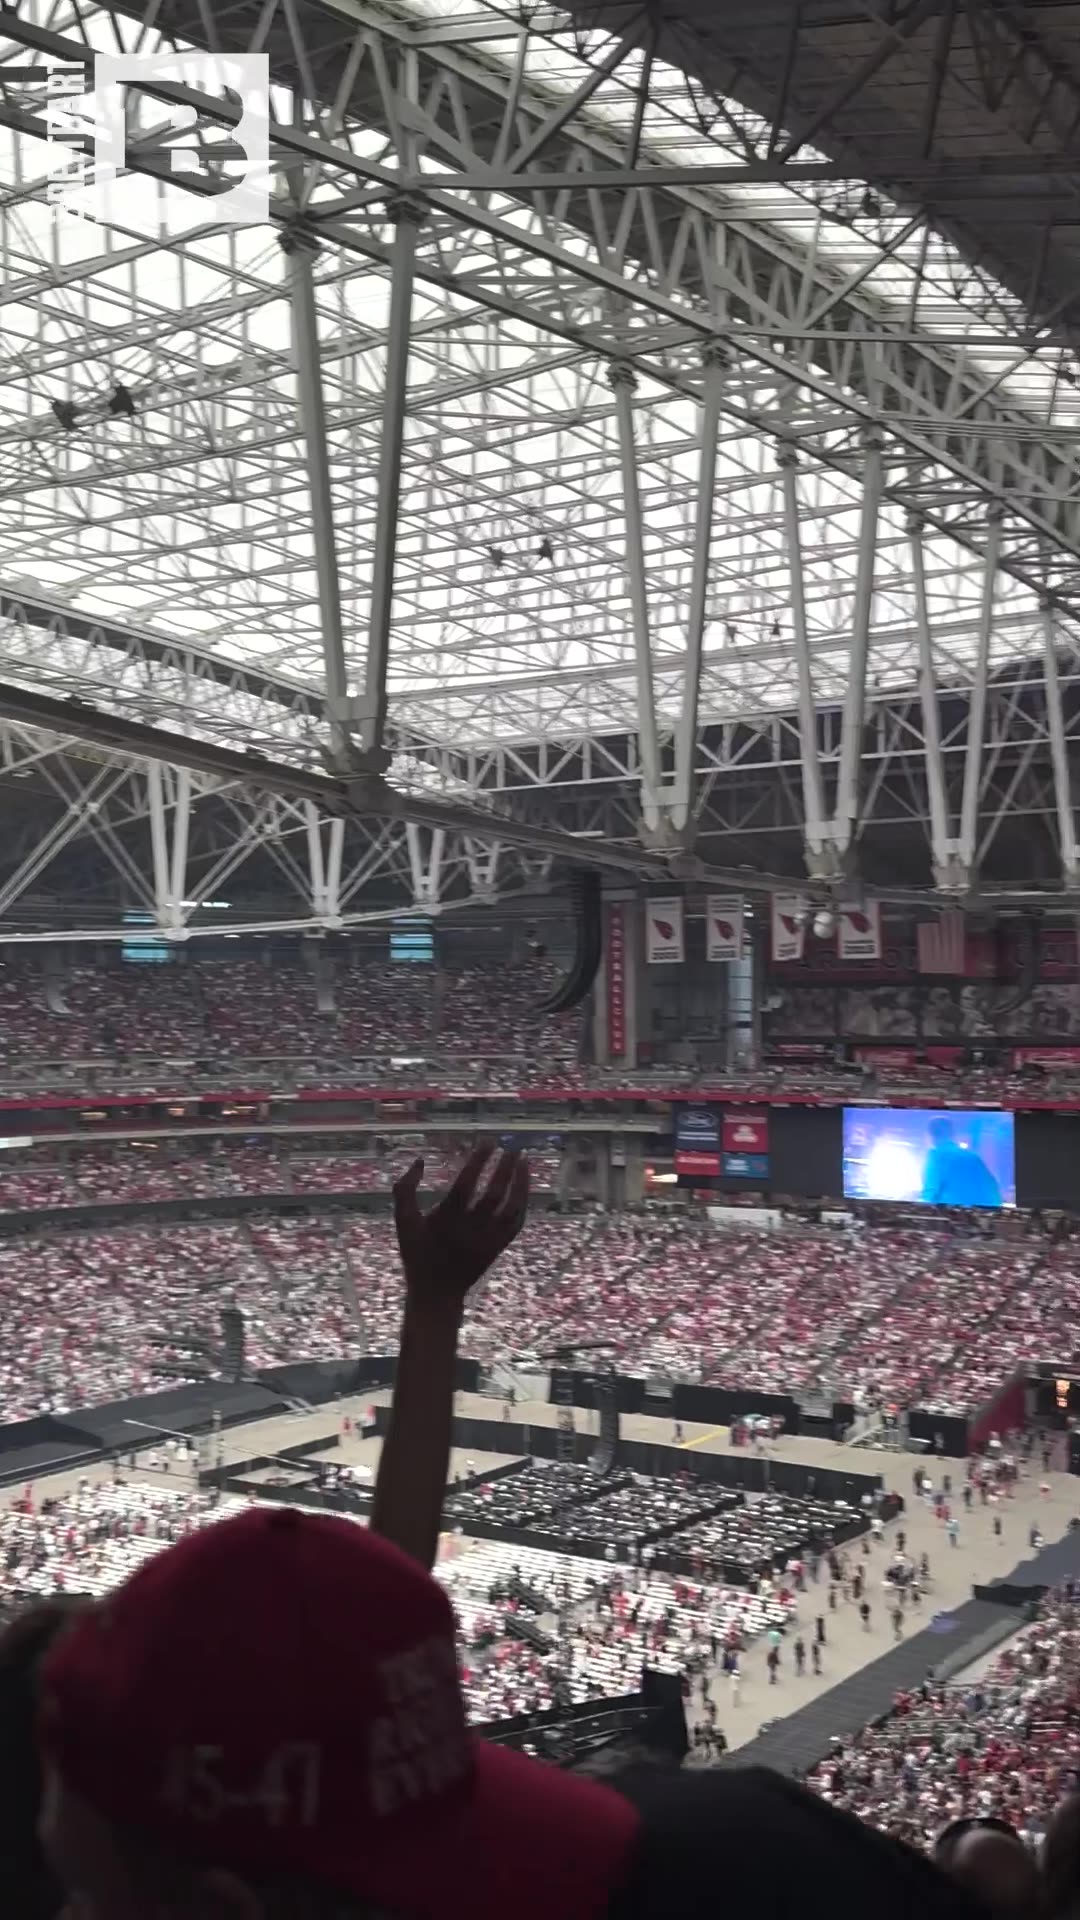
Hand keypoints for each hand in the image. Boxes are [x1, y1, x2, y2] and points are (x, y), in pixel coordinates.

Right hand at [392, 1143, 528, 1314]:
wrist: (436, 1293)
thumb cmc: (418, 1253)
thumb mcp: (403, 1222)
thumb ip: (405, 1189)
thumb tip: (419, 1160)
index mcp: (445, 1220)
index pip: (466, 1185)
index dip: (478, 1162)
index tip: (488, 1141)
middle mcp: (470, 1230)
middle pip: (493, 1195)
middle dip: (505, 1168)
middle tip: (512, 1146)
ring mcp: (488, 1240)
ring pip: (511, 1208)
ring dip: (520, 1182)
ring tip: (523, 1159)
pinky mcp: (499, 1248)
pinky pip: (517, 1222)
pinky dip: (522, 1201)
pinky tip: (523, 1184)